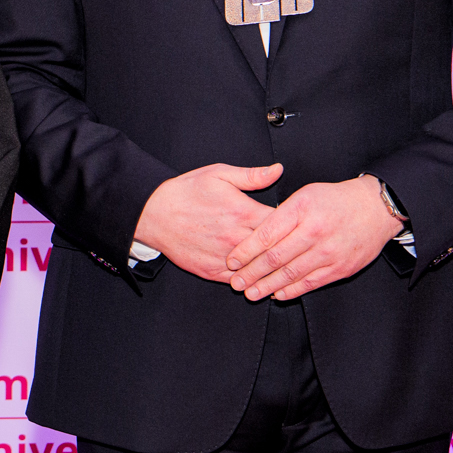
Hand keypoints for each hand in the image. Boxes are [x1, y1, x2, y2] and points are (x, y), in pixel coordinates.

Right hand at [133, 163, 282, 282]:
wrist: (153, 213)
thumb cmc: (186, 192)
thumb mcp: (219, 174)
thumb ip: (252, 176)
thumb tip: (278, 170)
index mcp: (243, 212)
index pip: (282, 224)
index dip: (293, 225)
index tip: (297, 225)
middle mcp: (236, 237)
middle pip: (274, 250)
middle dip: (287, 250)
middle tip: (298, 249)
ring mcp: (224, 257)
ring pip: (258, 269)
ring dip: (271, 270)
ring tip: (284, 268)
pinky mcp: (211, 271)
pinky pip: (238, 281)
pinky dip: (251, 281)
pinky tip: (260, 279)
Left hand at [226, 175, 403, 301]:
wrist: (376, 209)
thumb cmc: (334, 200)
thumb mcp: (304, 194)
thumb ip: (280, 214)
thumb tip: (253, 233)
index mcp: (301, 209)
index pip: (266, 235)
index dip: (245, 251)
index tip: (231, 261)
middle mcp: (314, 231)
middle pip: (275, 258)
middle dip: (251, 273)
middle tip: (235, 283)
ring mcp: (329, 252)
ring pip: (291, 274)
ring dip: (267, 287)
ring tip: (250, 293)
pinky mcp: (341, 268)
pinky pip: (310, 283)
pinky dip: (291, 290)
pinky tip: (276, 295)